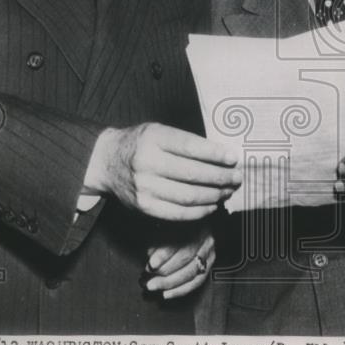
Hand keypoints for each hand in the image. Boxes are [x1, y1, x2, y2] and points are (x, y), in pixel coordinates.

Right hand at [88, 123, 239, 221]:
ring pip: (188, 196)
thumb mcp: (159, 131)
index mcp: (153, 138)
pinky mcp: (144, 206)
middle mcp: (147, 163)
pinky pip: (178, 213)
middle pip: (192, 174)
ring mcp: (144, 187)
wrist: (107, 160)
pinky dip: (199, 211)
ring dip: (214, 195)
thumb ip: (186, 141)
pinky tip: (211, 205)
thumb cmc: (141, 143)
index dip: (215, 154)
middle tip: (237, 177)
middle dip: (220, 177)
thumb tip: (223, 156)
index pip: (191, 147)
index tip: (233, 158)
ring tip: (227, 191)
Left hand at [144, 229, 215, 298]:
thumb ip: (156, 241)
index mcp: (192, 222)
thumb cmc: (170, 229)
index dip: (164, 254)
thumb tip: (151, 259)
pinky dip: (180, 290)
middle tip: (146, 279)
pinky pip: (197, 281)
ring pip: (191, 272)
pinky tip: (166, 294)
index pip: (180, 240)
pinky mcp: (209, 263)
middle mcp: (204, 236)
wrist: (188, 230)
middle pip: (186, 257)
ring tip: (152, 286)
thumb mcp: (161, 228)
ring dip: (169, 283)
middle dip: (164, 271)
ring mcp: (209, 251)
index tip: (151, 265)